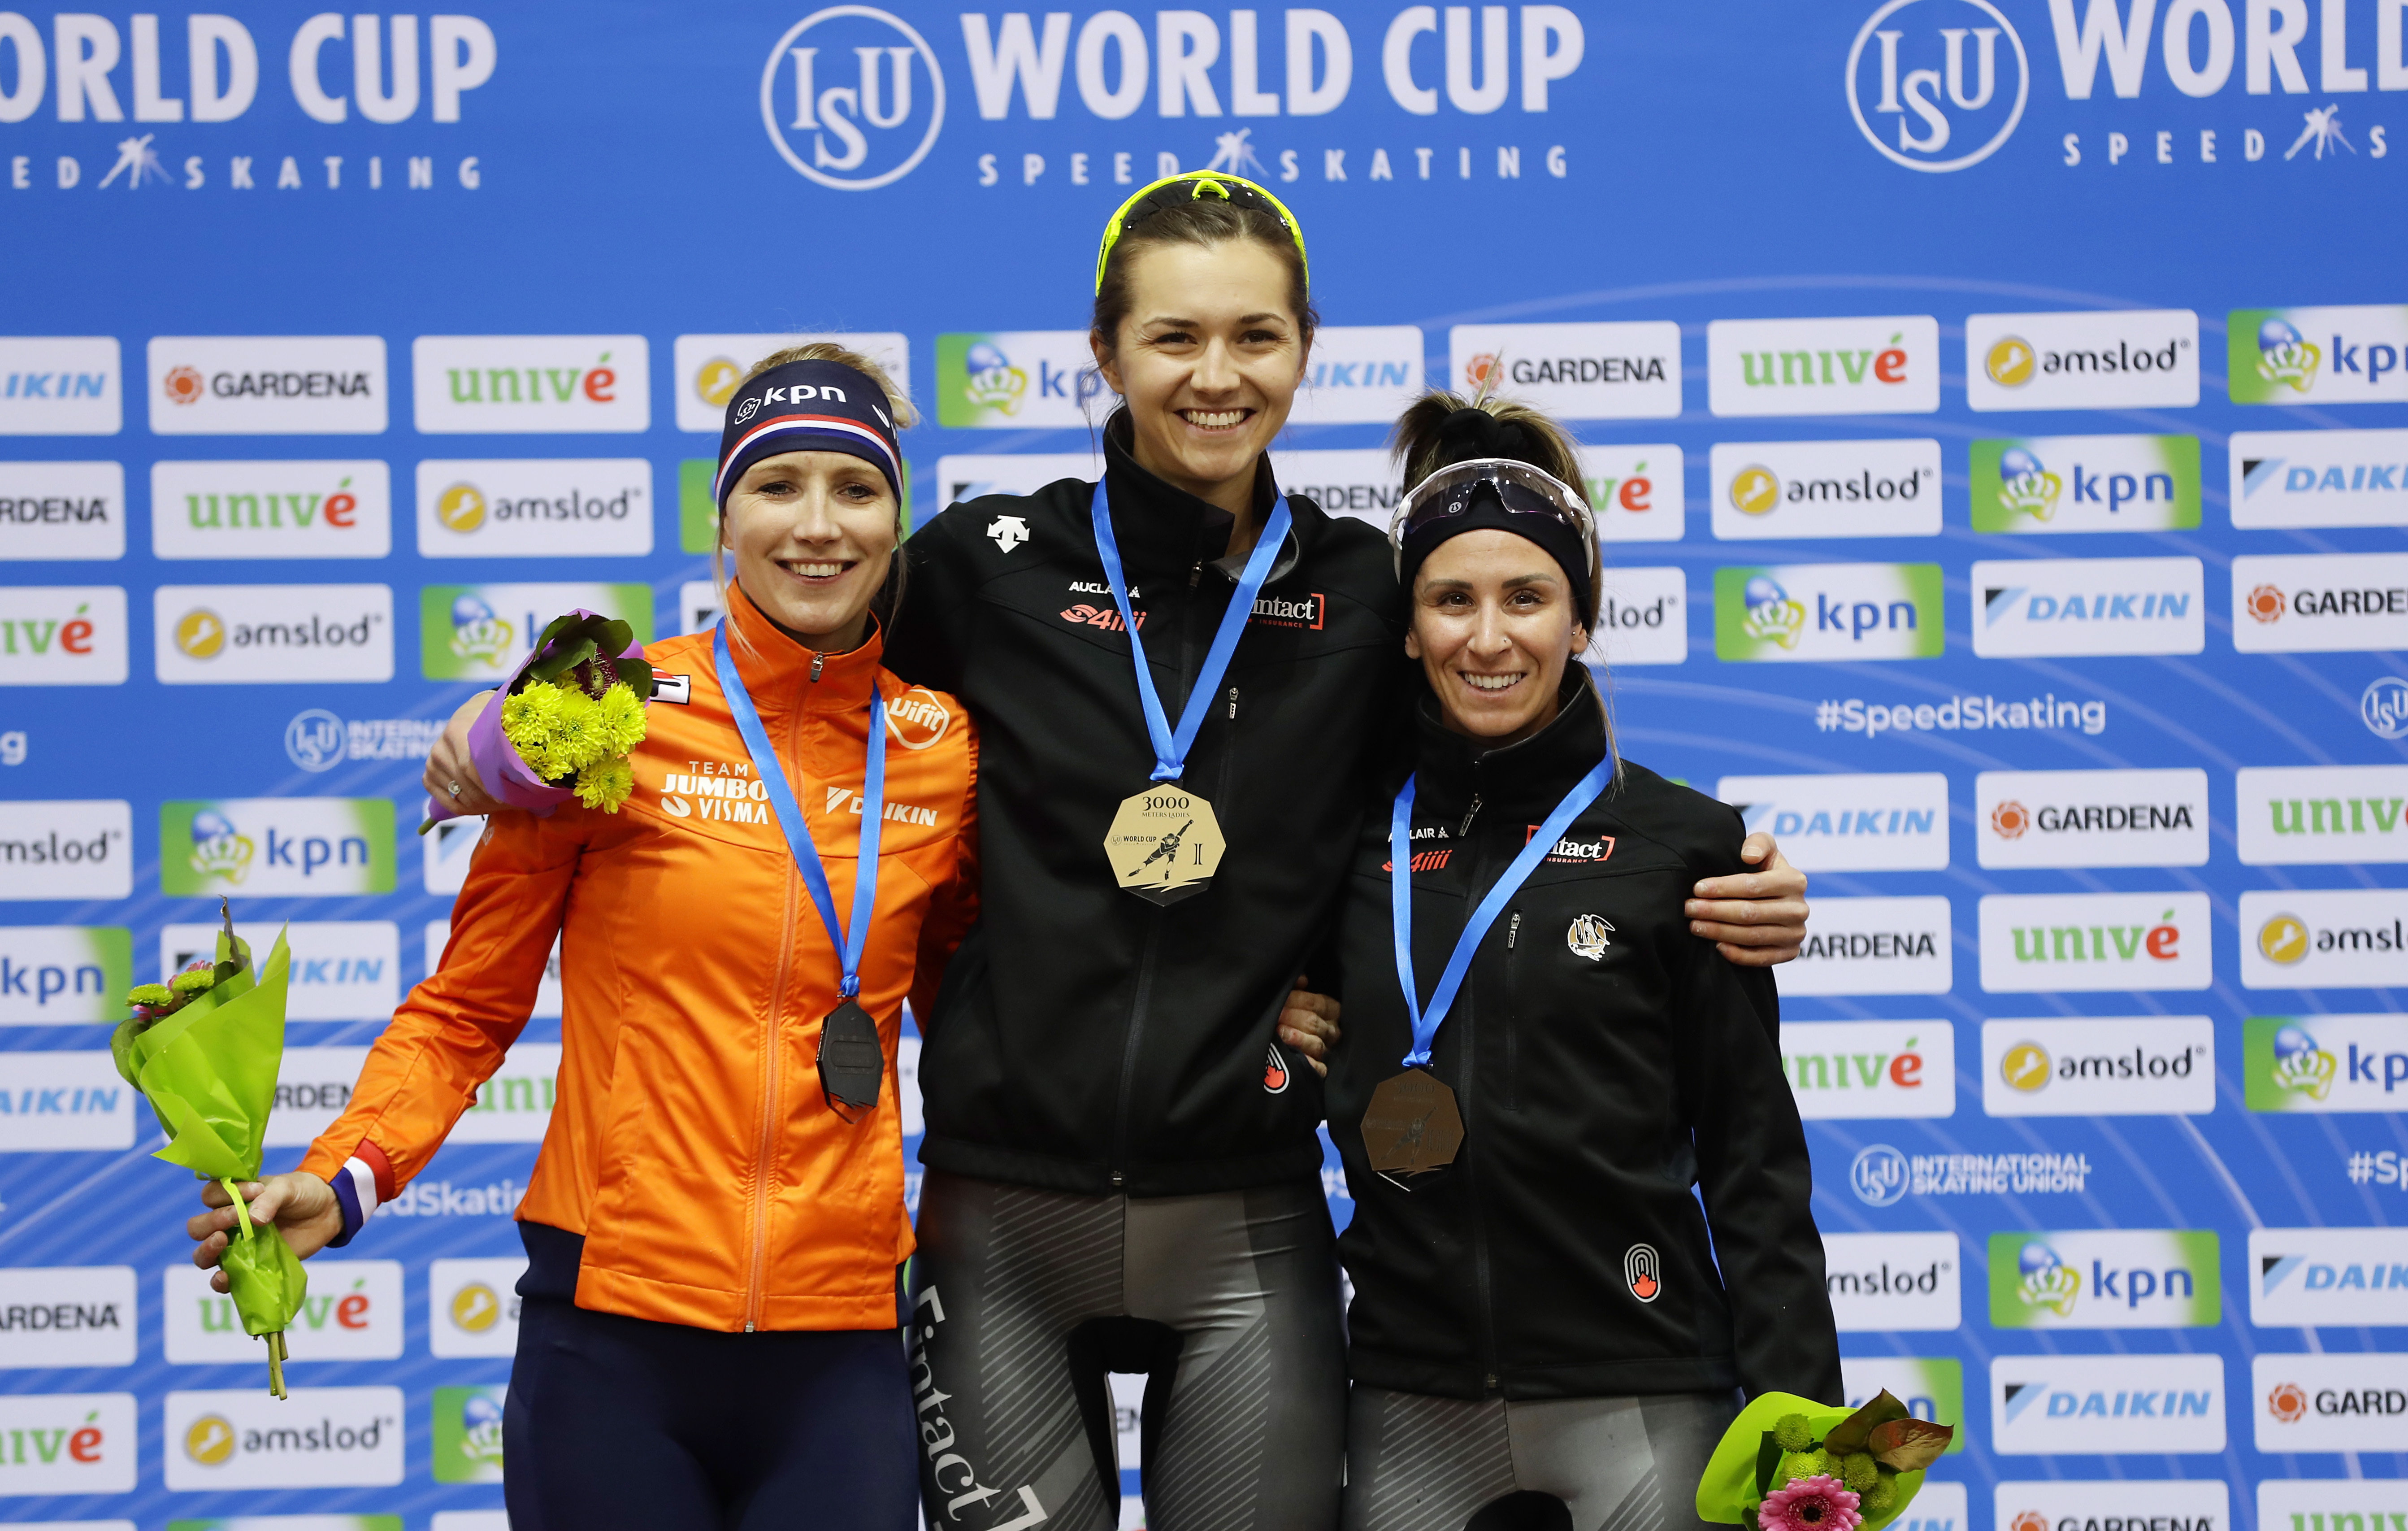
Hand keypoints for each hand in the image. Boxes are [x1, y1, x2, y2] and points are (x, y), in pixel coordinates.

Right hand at [189, 1173, 344, 1291]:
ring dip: (206, 1250)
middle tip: (236, 1217)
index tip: (256, 1190)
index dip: (224, 1194)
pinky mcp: (247, 1267)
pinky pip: (224, 1279)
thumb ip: (269, 1198)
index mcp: (232, 1197)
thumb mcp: (287, 1188)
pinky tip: (224, 1276)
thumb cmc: (301, 1194)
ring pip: (203, 1254)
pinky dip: (219, 1281)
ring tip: (222, 1241)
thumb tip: (253, 1220)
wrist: (326, 1213)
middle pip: (198, 1227)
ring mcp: (235, 1247)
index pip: (210, 1195)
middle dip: (212, 1222)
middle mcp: (227, 1223)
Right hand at [423, 691, 503, 815]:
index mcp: (457, 729)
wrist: (476, 714)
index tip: (513, 795)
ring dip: (484, 805)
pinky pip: (448, 801)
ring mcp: (433, 762)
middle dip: (492, 797)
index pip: (472, 766)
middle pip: (466, 783)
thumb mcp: (506, 723)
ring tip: (505, 803)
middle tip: (514, 802)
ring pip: (459, 796)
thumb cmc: (497, 720)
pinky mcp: (430, 775)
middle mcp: (441, 747)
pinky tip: (486, 806)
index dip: (493, 784)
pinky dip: (468, 809)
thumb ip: (513, 742)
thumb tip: (526, 771)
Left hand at [1277, 977, 1341, 1077]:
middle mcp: (1331, 1031)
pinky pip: (1318, 1068)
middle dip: (1293, 1017)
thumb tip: (1301, 979)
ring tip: (1280, 1032)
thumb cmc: (1291, 1017)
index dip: (1297, 1000)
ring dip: (1298, 1038)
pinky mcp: (1320, 1070)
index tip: (1281, 999)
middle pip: (1314, 1023)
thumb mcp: (1295, 999)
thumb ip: (1297, 987)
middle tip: (1276, 1015)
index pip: (1317, 1003)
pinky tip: (1294, 1057)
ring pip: (1316, 1045)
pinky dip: (1308, 1063)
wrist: (1285, 1054)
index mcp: (1331, 1011)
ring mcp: (1326, 1051)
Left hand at [1686, 833, 1807, 967]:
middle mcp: (1799, 909)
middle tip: (1689, 908)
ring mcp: (1796, 933)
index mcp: (1795, 881)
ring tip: (1694, 925)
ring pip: (1752, 936)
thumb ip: (1759, 843)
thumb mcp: (1765, 848)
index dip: (1722, 888)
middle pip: (1750, 913)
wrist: (1779, 896)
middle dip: (1714, 911)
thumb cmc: (1765, 868)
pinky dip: (1738, 955)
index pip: (1753, 886)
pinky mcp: (1790, 952)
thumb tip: (1748, 857)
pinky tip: (1717, 946)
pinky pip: (1762, 958)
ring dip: (1719, 932)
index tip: (1697, 888)